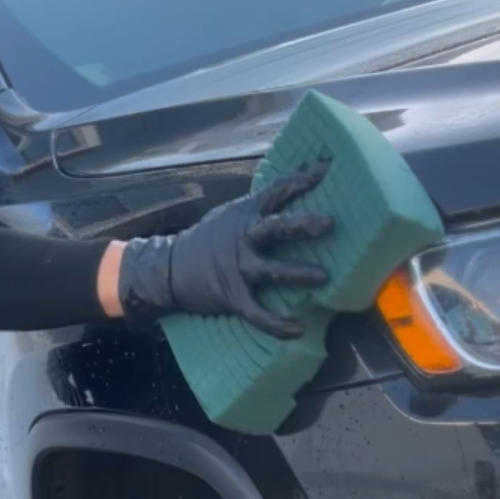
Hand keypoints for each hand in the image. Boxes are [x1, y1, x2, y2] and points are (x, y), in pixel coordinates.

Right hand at [117, 165, 333, 338]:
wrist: (170, 269)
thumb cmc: (209, 240)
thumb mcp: (232, 215)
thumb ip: (259, 207)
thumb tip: (292, 191)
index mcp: (246, 215)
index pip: (276, 192)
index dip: (301, 180)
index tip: (328, 169)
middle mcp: (244, 238)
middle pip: (275, 227)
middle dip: (302, 224)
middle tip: (329, 223)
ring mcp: (238, 268)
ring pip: (271, 270)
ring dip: (296, 272)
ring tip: (323, 276)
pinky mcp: (232, 296)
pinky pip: (257, 313)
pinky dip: (276, 324)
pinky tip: (297, 330)